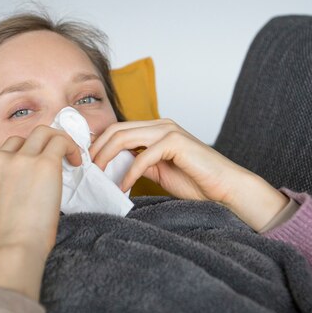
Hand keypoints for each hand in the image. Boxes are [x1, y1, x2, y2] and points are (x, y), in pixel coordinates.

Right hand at [0, 125, 80, 299]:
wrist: (14, 247)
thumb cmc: (10, 238)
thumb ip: (8, 189)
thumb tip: (29, 189)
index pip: (9, 149)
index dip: (29, 153)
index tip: (41, 164)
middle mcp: (3, 159)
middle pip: (27, 136)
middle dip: (45, 142)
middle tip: (61, 157)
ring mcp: (23, 159)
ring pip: (44, 132)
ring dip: (60, 141)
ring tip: (72, 157)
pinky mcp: (45, 164)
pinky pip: (62, 142)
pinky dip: (72, 148)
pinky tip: (77, 162)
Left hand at [89, 119, 287, 230]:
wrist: (226, 188)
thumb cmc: (197, 181)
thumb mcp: (159, 171)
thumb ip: (139, 164)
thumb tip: (114, 166)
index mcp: (156, 129)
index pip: (119, 129)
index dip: (99, 144)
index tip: (85, 162)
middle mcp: (161, 125)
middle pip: (116, 129)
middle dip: (96, 149)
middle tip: (86, 169)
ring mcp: (169, 131)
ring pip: (125, 137)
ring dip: (106, 157)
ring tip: (98, 175)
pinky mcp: (176, 143)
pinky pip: (143, 156)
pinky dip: (129, 173)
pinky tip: (124, 187)